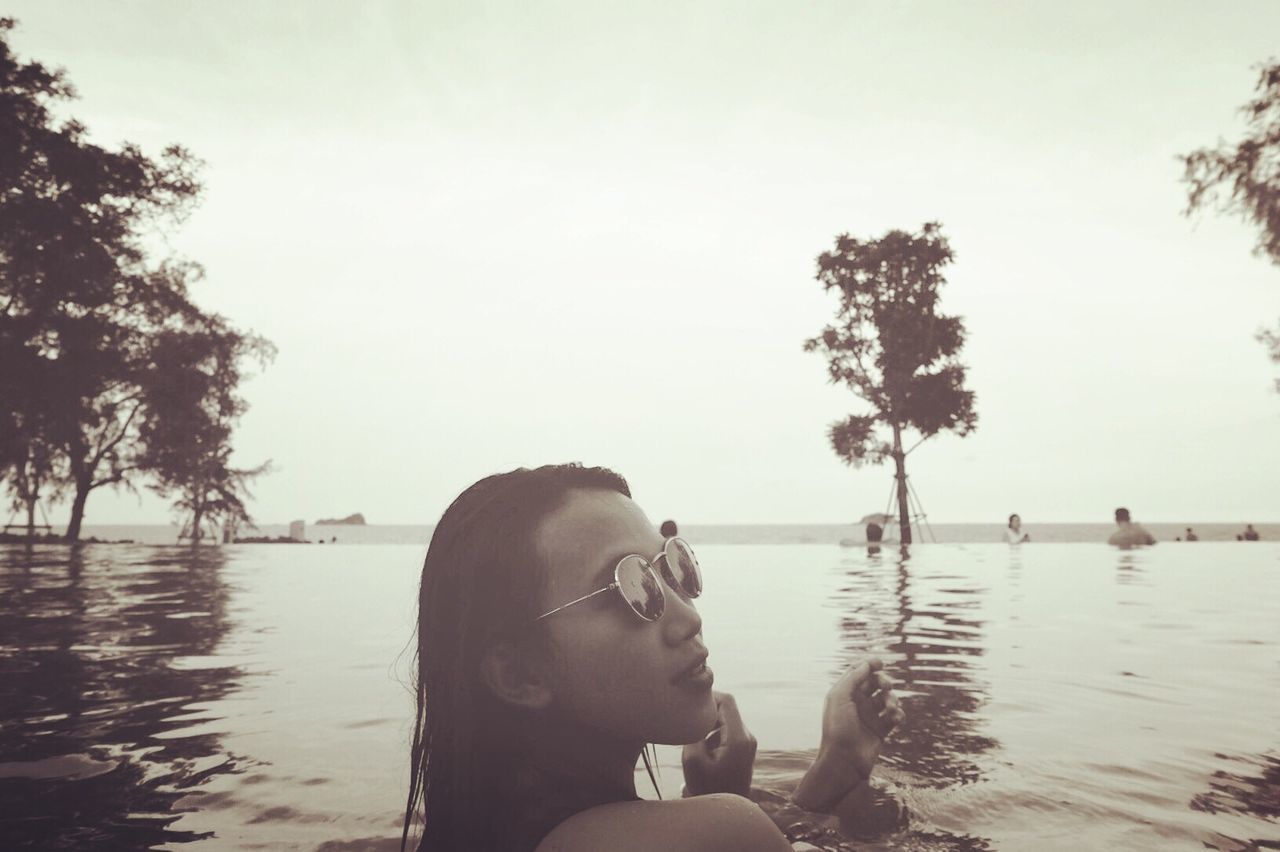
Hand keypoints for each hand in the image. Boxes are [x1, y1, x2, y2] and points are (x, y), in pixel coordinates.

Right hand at [681, 691, 756, 797]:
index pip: (727, 701)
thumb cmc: (707, 788)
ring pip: (726, 718)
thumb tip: (693, 713)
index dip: (709, 695)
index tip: (690, 701)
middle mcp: (747, 737)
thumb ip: (694, 732)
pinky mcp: (744, 749)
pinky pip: (728, 729)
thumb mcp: (692, 760)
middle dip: (707, 709)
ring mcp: (748, 743)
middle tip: (687, 716)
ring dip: (709, 721)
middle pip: (727, 708)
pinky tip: (701, 745)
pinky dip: (713, 731)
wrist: (724, 812)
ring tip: (692, 734)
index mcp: (738, 738)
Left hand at [819, 658, 902, 779]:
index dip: (869, 664)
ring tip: (891, 709)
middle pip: (875, 683)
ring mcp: (869, 717)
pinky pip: (894, 716)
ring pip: (887, 699)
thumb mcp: (840, 697)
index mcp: (844, 693)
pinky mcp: (880, 730)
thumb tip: (867, 664)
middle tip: (887, 686)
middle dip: (883, 681)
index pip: (859, 673)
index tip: (880, 662)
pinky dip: (898, 714)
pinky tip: (896, 718)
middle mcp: (857, 703)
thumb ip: (853, 678)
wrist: (844, 761)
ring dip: (892, 699)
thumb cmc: (838, 728)